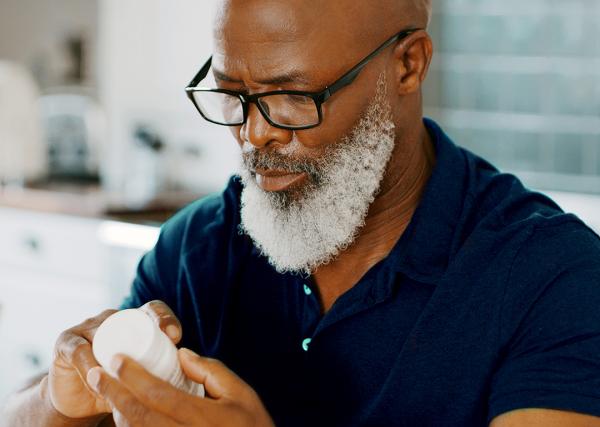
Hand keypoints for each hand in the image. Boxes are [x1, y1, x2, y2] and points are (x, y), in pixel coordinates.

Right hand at [48, 300, 182, 418]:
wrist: (80, 399)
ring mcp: (88, 327)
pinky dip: (90, 366)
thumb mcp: (145, 376)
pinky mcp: (66, 342)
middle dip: (147, 328)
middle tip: (163, 345)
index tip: (176, 336)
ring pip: (106, 334)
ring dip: (117, 354)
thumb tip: (196, 378)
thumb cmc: (120, 385)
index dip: (165, 318)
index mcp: (134, 322)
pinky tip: (98, 380)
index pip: (153, 310)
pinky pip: (80, 351)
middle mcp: (112, 318)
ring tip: (129, 374)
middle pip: (131, 317)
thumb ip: (164, 371)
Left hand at [86, 348, 274, 426]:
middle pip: (139, 415)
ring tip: (105, 389)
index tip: (116, 359)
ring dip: (117, 411)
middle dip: (113, 392)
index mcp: (203, 417)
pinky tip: (123, 414)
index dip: (133, 376)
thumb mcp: (242, 394)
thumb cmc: (252, 426)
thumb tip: (181, 354)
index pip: (159, 394)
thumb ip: (212, 372)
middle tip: (95, 372)